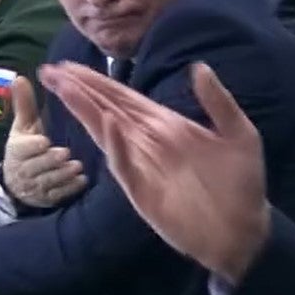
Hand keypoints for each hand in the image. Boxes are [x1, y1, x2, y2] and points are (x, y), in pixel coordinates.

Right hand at [1, 77, 85, 207]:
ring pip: (49, 182)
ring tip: (77, 166)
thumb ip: (24, 104)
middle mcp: (24, 170)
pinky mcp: (48, 198)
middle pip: (37, 166)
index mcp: (17, 150)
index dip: (33, 146)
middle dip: (50, 161)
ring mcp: (36, 187)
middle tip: (65, 153)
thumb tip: (19, 77)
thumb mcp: (23, 126)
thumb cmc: (26, 147)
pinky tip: (82, 180)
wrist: (18, 183)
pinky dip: (70, 188)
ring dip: (63, 175)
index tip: (44, 141)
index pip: (22, 149)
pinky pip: (59, 195)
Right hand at [39, 61, 268, 284]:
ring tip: (62, 86)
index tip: (68, 64)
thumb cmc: (242, 183)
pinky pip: (126, 166)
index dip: (96, 80)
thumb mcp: (239, 134)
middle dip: (79, 88)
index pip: (123, 97)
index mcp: (166, 126)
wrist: (245, 231)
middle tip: (49, 69)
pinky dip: (116, 146)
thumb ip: (218, 101)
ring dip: (86, 109)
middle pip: (107, 109)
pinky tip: (106, 125)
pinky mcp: (144, 193)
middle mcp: (148, 143)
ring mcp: (142, 167)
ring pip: (108, 132)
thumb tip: (198, 66)